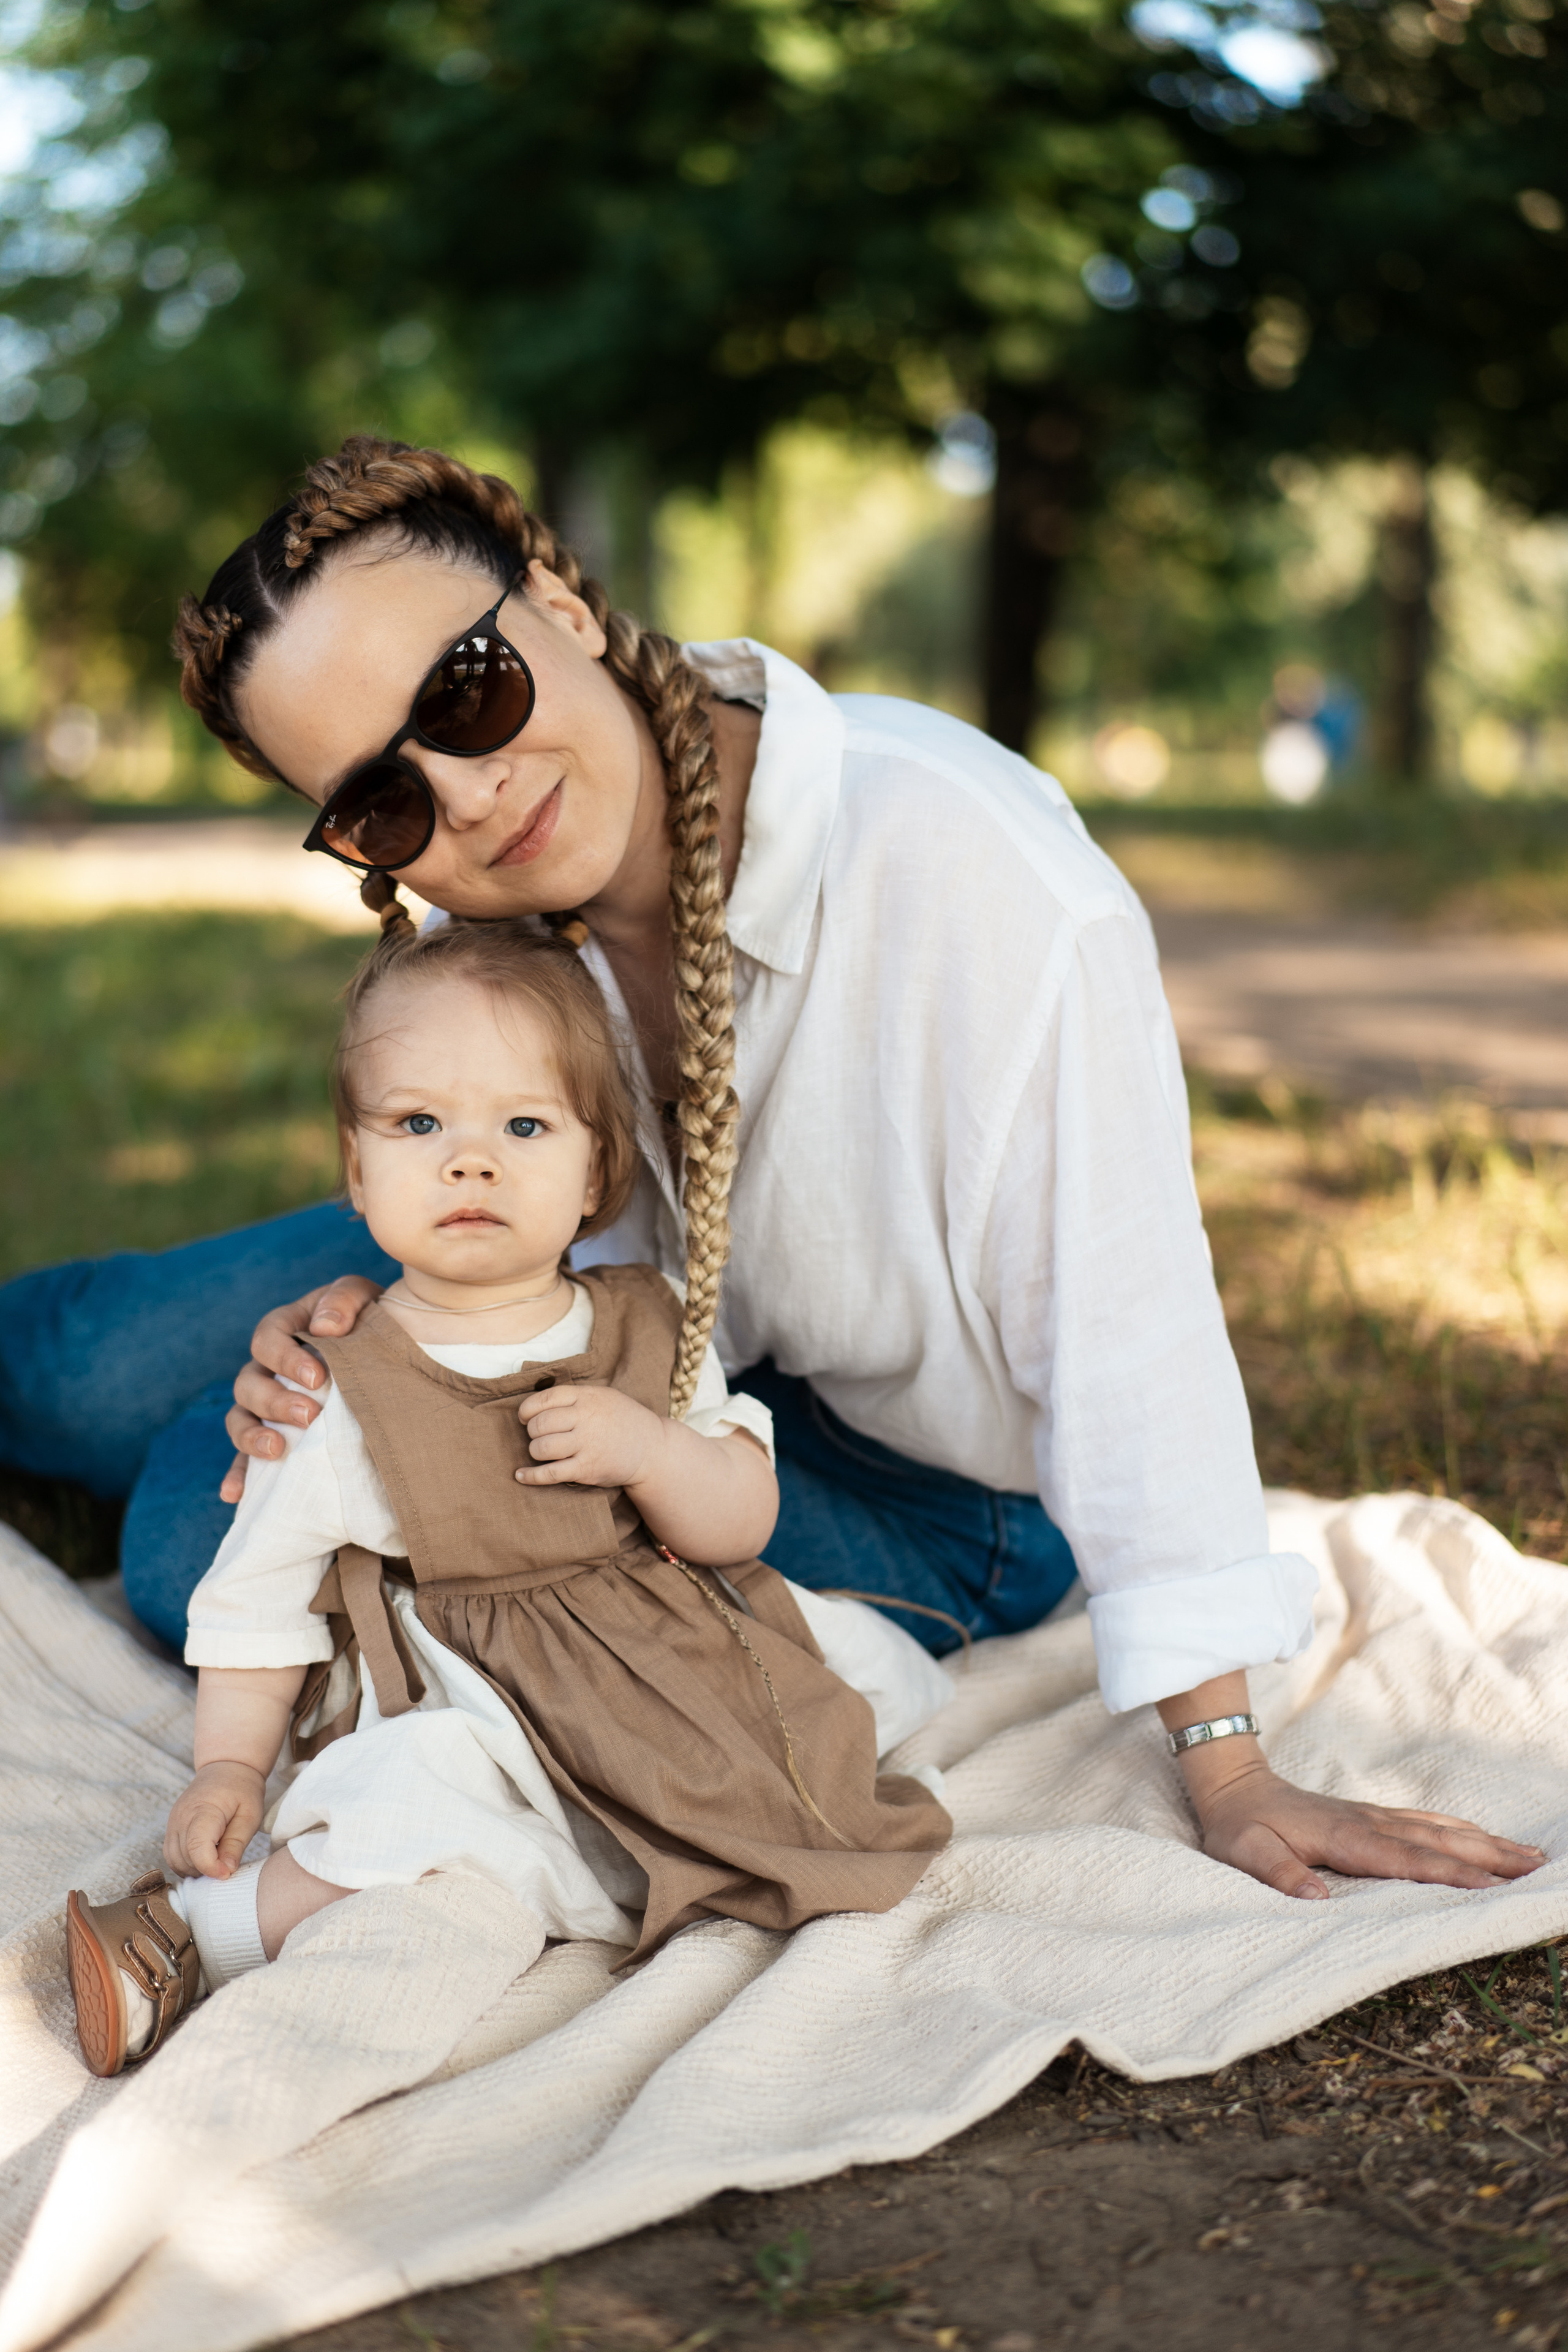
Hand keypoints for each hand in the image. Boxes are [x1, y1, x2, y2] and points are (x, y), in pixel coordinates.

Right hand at [164, 1760, 266, 1879]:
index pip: (196, 1847)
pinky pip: (172, 1855)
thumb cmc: (242, 1790)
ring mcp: (173, 1822)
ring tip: (218, 1859)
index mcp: (203, 1810)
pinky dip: (187, 1863)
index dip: (211, 1867)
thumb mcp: (250, 1815)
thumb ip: (236, 1844)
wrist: (226, 1767)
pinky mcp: (171, 1827)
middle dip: (206, 1869)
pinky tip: (206, 1857)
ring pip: (175, 1861)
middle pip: (185, 1857)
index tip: (227, 1873)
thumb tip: (225, 1871)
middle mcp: (182, 1817)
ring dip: (195, 1869)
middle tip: (227, 1864)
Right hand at [219, 1276, 383, 1502]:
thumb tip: (324, 1327)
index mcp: (285, 1327)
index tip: (318, 1378)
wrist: (389, 1345)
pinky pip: (246, 1457)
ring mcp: (266, 1403)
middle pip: (249, 1383)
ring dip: (251, 1436)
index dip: (285, 1358)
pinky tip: (235, 1494)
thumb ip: (343, 1300)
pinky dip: (238, 1474)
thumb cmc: (372, 1317)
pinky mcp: (275, 1434)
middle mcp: (268, 1367)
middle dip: (275, 1401)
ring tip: (276, 1451)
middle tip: (309, 1415)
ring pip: (240, 1418)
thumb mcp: (364, 1297)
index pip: (267, 1339)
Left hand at [514, 1384, 667, 1489]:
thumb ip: (574, 1397)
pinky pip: (550, 1473)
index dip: (527, 1410)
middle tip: (539, 1436)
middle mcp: (585, 1419)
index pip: (543, 1399)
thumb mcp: (603, 1396)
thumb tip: (537, 1404)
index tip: (525, 1417)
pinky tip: (521, 1475)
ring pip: (541, 1448)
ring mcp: (586, 1445)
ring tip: (542, 1451)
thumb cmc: (622, 1420)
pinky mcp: (587, 1469)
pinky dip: (530, 1476)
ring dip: (535, 1451)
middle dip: (531, 1432)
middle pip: (539, 1424)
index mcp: (587, 1398)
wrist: (651, 1448)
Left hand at [1188, 1749, 1546, 1900]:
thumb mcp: (1244, 1852)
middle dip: (1488, 1855)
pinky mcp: (1373, 1816)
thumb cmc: (1238, 1827)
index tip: (1490, 1886)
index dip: (1448, 1873)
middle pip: (1437, 1841)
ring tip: (1530, 1856)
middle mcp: (1367, 1823)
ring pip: (1438, 1829)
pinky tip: (1482, 1837)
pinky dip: (1460, 1830)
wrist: (1234, 1786)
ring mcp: (1373, 1817)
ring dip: (1484, 1841)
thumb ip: (1278, 1874)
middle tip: (1536, 1869)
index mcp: (1343, 1838)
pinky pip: (1425, 1823)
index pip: (1405, 1859)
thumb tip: (1316, 1900)